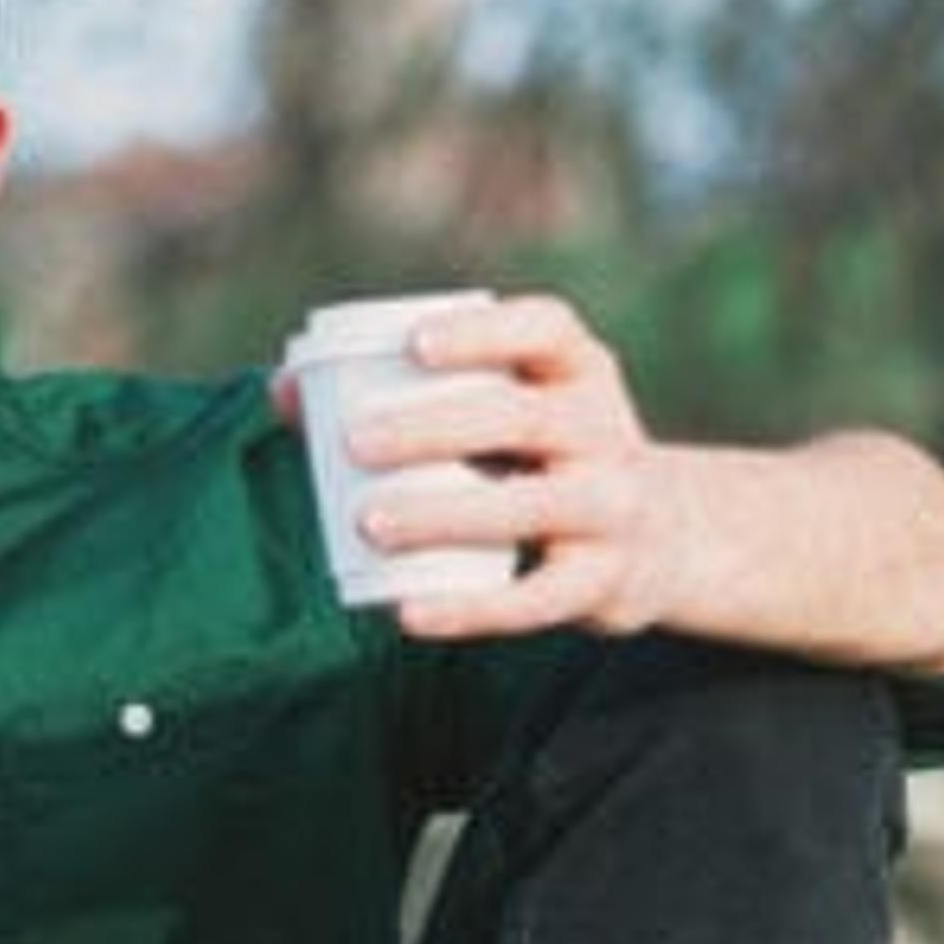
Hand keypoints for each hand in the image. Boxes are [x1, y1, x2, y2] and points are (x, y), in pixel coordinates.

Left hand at [342, 293, 698, 643]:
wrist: (661, 541)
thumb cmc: (540, 459)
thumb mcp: (502, 412)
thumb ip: (403, 394)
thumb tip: (282, 391)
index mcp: (578, 373)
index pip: (547, 329)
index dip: (483, 332)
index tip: (413, 345)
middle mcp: (607, 431)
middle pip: (526, 418)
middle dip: (436, 428)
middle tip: (354, 442)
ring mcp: (612, 507)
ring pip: (532, 507)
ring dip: (445, 514)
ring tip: (367, 523)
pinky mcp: (603, 582)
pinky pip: (537, 600)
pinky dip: (471, 610)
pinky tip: (408, 613)